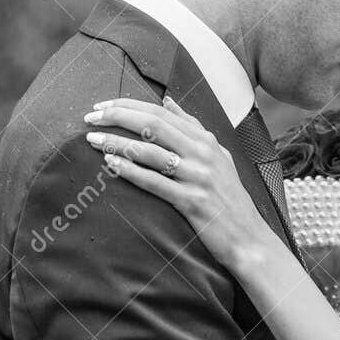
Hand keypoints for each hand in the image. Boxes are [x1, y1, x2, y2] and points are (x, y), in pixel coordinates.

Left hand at [84, 97, 271, 269]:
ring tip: (93, 138)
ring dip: (117, 142)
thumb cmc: (229, 199)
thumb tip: (168, 101)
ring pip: (150, 151)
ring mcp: (198, 177)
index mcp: (206, 140)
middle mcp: (203, 153)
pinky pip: (155, 182)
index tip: (103, 106)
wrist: (248, 238)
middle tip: (91, 117)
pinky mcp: (192, 201)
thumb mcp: (217, 156)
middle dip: (118, 117)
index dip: (129, 106)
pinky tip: (111, 163)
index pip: (161, 112)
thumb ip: (192, 127)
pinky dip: (131, 170)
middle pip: (153, 124)